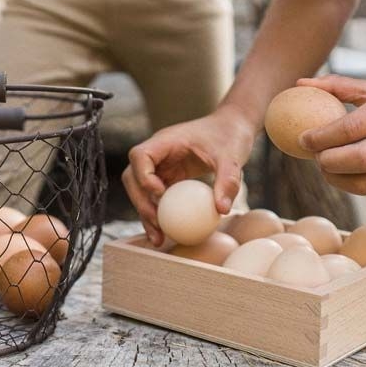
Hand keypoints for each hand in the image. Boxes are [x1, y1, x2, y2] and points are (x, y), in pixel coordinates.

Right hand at [123, 110, 255, 245]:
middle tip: (158, 225)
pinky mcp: (169, 176)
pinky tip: (166, 234)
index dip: (143, 176)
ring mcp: (162, 165)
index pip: (140, 155)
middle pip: (132, 176)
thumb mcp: (232, 157)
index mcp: (166, 140)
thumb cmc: (230, 135)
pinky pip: (156, 197)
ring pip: (140, 189)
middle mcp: (158, 153)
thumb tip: (221, 210)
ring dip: (145, 212)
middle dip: (140, 202)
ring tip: (158, 238)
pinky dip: (157, 214)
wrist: (232, 128)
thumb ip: (227, 181)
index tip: (161, 194)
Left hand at [298, 75, 365, 193]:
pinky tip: (342, 173)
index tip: (302, 138)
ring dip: (338, 179)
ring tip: (324, 166)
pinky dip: (354, 184)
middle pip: (361, 159)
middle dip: (329, 162)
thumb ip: (338, 86)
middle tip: (313, 156)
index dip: (322, 137)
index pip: (352, 128)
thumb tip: (299, 84)